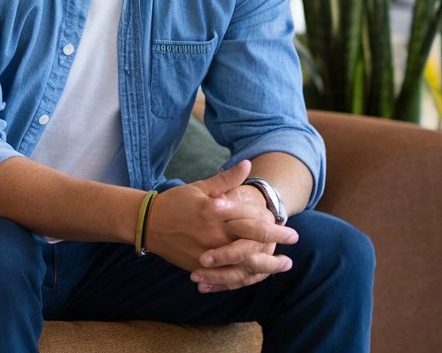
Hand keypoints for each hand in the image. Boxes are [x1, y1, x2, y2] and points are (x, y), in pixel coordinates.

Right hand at [143, 161, 295, 273]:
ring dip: (266, 264)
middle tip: (294, 239)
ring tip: (283, 264)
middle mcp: (213, 234)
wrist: (147, 224)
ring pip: (242, 262)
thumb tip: (247, 165)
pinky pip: (226, 275)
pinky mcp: (200, 266)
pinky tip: (258, 275)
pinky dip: (244, 276)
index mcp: (214, 212)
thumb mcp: (200, 187)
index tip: (283, 221)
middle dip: (275, 240)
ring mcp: (207, 253)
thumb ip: (226, 179)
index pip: (248, 217)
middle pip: (251, 240)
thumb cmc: (175, 203)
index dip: (268, 220)